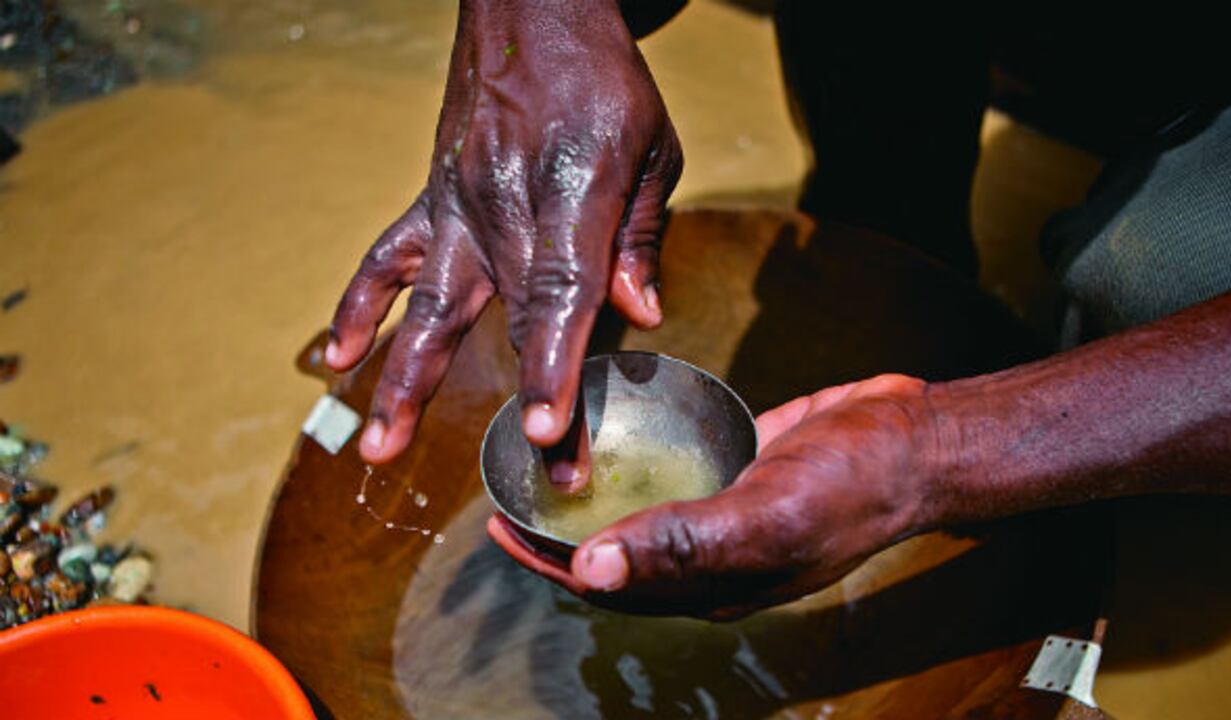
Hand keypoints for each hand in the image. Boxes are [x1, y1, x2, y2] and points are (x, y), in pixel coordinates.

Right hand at [325, 0, 682, 463]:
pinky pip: (387, 257)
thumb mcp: (653, 147)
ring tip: (381, 447)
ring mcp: (459, 203)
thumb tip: (638, 314)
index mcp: (574, 190)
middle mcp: (507, 204)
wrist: (533, 9)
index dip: (556, 364)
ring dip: (404, 378)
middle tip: (534, 474)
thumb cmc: (605, 81)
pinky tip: (334, 358)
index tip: (549, 431)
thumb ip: (642, 236)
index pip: (564, 293)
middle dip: (526, 399)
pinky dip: (357, 306)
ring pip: (430, 303)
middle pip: (513, 319)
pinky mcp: (431, 195)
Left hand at [488, 374, 940, 618]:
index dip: (552, 565)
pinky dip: (638, 462)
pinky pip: (677, 472)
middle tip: (509, 491)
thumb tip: (591, 574)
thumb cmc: (852, 484)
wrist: (916, 439)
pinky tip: (615, 432)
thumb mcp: (765, 517)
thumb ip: (682, 544)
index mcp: (712, 582)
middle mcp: (713, 554)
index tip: (501, 527)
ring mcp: (727, 509)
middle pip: (618, 555)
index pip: (611, 586)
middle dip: (559, 535)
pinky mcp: (742, 466)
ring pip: (643, 515)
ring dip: (594, 499)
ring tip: (547, 462)